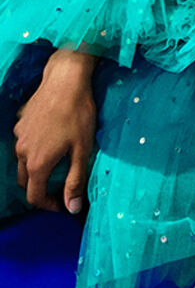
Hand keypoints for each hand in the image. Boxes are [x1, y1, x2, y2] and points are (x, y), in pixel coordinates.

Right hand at [13, 48, 96, 214]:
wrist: (66, 78)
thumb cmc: (78, 113)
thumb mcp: (82, 149)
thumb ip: (75, 181)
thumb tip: (72, 208)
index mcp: (36, 163)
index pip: (34, 196)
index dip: (48, 205)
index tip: (62, 204)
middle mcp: (22, 151)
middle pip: (25, 181)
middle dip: (40, 188)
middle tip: (59, 185)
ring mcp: (19, 135)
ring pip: (22, 161)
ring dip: (35, 168)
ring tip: (55, 162)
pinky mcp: (20, 121)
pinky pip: (24, 141)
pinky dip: (33, 148)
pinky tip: (50, 138)